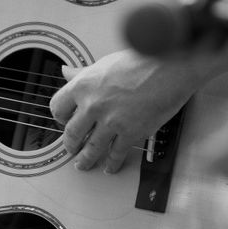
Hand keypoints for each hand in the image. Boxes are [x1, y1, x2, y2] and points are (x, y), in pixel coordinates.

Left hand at [49, 49, 199, 172]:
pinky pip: (116, 154)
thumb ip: (83, 73)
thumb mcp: (104, 63)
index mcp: (82, 86)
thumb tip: (66, 72)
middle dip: (70, 145)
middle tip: (71, 149)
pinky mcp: (130, 133)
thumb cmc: (140, 61)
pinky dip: (111, 164)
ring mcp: (110, 121)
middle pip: (72, 133)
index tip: (64, 122)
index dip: (60, 117)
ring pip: (91, 149)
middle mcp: (92, 105)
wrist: (169, 67)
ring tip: (83, 165)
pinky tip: (109, 167)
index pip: (58, 107)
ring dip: (85, 160)